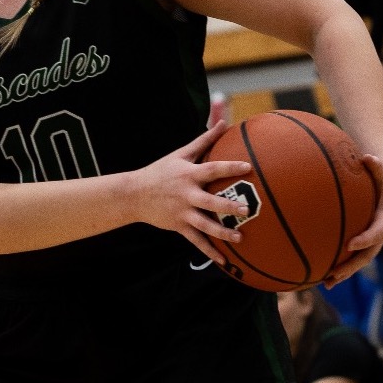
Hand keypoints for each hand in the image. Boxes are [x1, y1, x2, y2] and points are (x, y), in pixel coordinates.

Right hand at [128, 121, 252, 264]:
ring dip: (222, 232)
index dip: (229, 167)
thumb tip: (223, 121)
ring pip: (205, 225)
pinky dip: (210, 252)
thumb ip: (204, 140)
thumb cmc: (161, 171)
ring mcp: (183, 212)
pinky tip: (225, 261)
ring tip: (240, 237)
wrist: (134, 194)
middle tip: (246, 209)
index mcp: (189, 175)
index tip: (247, 167)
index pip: (212, 169)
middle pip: (210, 201)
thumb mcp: (180, 154)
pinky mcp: (179, 226)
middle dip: (228, 206)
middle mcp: (187, 194)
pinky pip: (197, 241)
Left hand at [324, 154, 382, 287]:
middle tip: (335, 273)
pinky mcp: (364, 241)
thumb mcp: (382, 169)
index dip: (366, 239)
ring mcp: (373, 240)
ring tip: (326, 283)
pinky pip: (353, 257)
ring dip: (344, 273)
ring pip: (359, 260)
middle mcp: (380, 232)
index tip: (350, 245)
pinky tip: (321, 276)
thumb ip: (375, 166)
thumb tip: (367, 157)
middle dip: (352, 265)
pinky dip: (340, 267)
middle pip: (368, 254)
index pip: (378, 232)